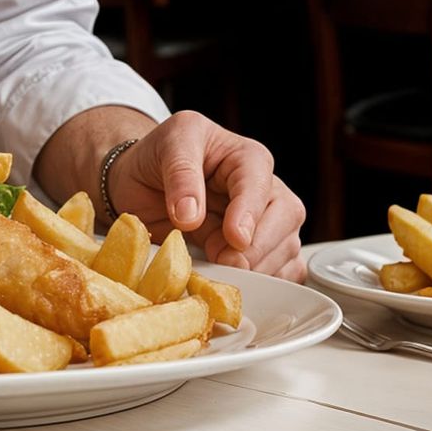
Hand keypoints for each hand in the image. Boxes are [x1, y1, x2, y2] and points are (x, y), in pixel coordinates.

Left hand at [109, 110, 305, 280]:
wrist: (144, 180)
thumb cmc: (160, 156)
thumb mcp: (166, 147)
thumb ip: (180, 175)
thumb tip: (190, 215)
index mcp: (246, 157)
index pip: (259, 184)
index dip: (250, 212)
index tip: (234, 237)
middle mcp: (266, 189)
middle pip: (286, 218)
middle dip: (257, 247)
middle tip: (224, 261)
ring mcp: (270, 222)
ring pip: (287, 250)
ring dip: (257, 268)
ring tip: (218, 269)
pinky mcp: (265, 251)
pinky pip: (283, 272)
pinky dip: (262, 284)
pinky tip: (232, 280)